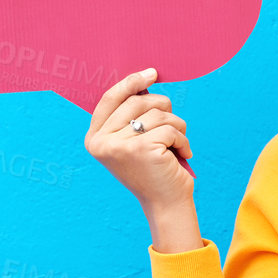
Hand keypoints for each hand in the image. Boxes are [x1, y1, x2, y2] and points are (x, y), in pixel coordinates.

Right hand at [84, 68, 195, 212]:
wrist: (165, 204)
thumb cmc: (154, 168)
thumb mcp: (135, 140)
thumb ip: (132, 114)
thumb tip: (147, 78)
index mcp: (95, 138)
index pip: (110, 98)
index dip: (132, 82)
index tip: (152, 73)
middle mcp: (102, 142)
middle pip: (138, 102)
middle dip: (163, 109)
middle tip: (173, 128)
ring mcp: (119, 145)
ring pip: (158, 114)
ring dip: (176, 127)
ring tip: (176, 146)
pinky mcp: (141, 149)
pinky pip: (171, 129)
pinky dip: (183, 140)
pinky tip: (182, 155)